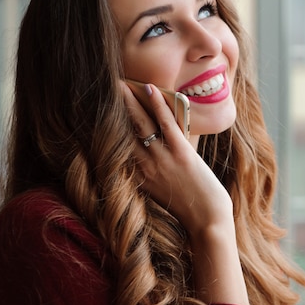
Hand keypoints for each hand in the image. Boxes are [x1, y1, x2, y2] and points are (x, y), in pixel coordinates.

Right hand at [120, 80, 232, 234]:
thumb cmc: (186, 205)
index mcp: (136, 176)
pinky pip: (165, 124)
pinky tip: (150, 89)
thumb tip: (143, 150)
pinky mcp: (180, 153)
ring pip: (141, 123)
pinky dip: (157, 104)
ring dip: (130, 100)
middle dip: (113, 108)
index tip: (97, 111)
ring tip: (121, 84)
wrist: (207, 220)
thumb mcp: (157, 190)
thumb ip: (146, 172)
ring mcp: (162, 159)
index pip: (116, 145)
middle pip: (123, 130)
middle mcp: (144, 166)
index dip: (106, 126)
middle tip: (105, 88)